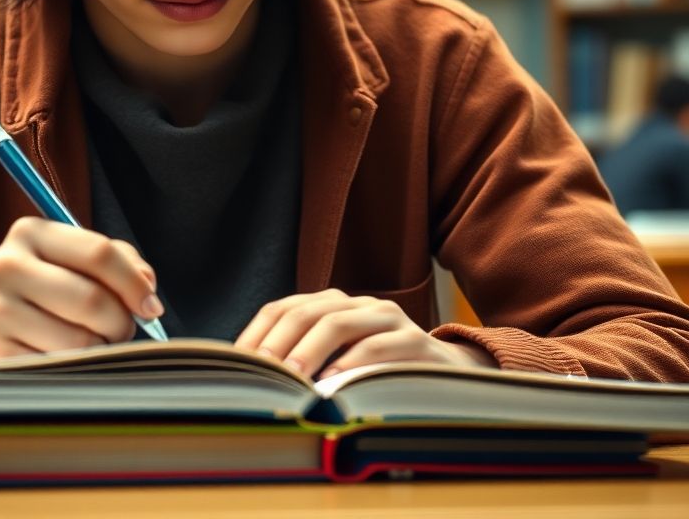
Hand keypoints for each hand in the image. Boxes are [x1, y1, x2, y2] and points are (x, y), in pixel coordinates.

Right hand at [0, 217, 163, 360]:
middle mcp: (7, 266)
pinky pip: (56, 370)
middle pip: (91, 300)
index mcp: (30, 233)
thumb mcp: (71, 259)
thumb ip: (119, 261)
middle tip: (122, 331)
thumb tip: (147, 287)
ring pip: (77, 342)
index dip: (133, 283)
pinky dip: (74, 372)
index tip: (151, 306)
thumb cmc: (43, 288)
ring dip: (100, 350)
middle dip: (120, 323)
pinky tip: (67, 362)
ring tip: (94, 345)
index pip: (98, 253)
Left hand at [234, 288, 495, 379]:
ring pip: (338, 322)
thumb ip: (306, 360)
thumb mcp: (341, 361)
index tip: (239, 363)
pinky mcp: (414, 340)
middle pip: (307, 311)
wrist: (448, 374)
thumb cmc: (382, 373)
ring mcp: (386, 318)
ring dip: (310, 350)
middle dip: (279, 341)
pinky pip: (377, 347)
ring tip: (292, 376)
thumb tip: (255, 381)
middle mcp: (357, 304)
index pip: (283, 308)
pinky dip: (352, 364)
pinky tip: (334, 384)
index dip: (258, 333)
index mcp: (332, 304)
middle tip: (262, 371)